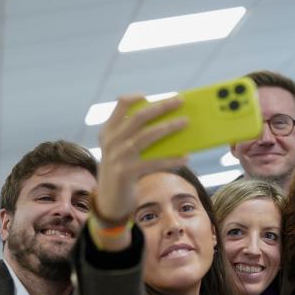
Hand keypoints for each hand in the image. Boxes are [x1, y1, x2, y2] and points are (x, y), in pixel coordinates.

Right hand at [95, 94, 188, 221]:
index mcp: (109, 132)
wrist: (109, 199)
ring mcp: (117, 157)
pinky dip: (171, 159)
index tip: (149, 95)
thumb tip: (171, 123)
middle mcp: (111, 142)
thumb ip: (136, 136)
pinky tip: (186, 156)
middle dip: (161, 107)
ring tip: (185, 122)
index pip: (119, 106)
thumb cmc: (123, 170)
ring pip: (147, 136)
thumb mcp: (122, 150)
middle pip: (138, 117)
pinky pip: (154, 162)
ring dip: (168, 128)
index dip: (135, 98)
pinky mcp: (126, 173)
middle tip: (179, 101)